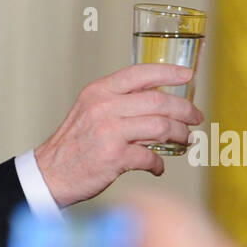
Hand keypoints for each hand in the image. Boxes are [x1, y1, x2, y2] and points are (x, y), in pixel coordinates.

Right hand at [34, 64, 203, 206]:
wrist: (50, 173)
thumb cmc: (75, 144)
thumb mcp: (90, 110)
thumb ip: (119, 102)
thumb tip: (158, 101)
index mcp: (100, 91)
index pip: (140, 73)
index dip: (168, 72)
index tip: (187, 76)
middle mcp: (104, 107)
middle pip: (159, 101)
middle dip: (184, 109)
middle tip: (195, 117)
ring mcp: (109, 132)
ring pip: (161, 127)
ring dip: (179, 134)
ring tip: (185, 140)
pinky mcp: (114, 157)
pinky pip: (150, 157)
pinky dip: (159, 163)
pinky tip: (158, 167)